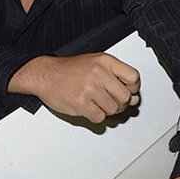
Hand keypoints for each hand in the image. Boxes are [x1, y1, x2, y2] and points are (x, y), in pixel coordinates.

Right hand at [8, 53, 139, 122]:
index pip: (133, 77)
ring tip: (99, 104)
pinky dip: (97, 116)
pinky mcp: (81, 104)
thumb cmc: (70, 69)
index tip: (129, 91)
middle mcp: (99, 73)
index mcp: (105, 61)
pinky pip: (100, 117)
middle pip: (125, 97)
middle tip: (114, 101)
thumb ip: (116, 76)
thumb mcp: (96, 62)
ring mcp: (90, 89)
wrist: (45, 74)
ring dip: (108, 110)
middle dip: (121, 103)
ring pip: (114, 109)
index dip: (134, 88)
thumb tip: (134, 97)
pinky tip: (90, 108)